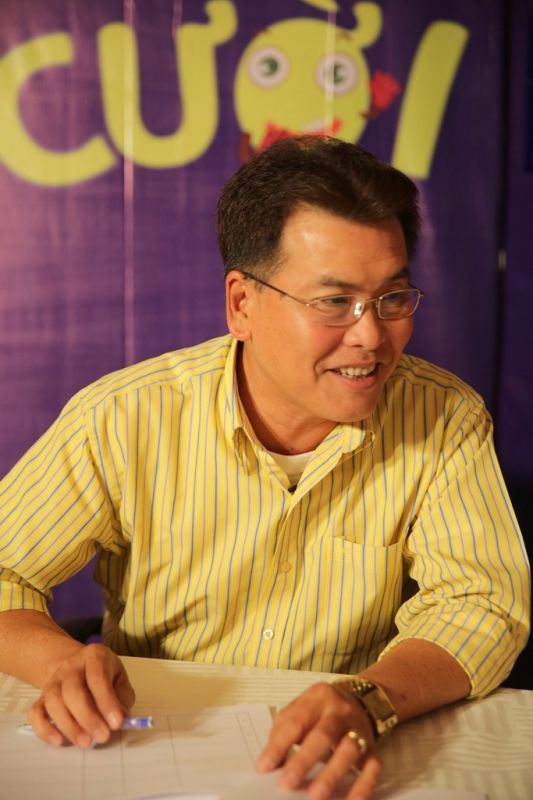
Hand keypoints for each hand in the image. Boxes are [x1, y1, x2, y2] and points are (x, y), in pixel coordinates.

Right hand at [27, 643, 134, 747]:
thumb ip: (122, 699)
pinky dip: (45, 729)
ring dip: (69, 726)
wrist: (77, 665)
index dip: (107, 702)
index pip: (97, 678)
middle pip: (72, 691)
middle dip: (88, 717)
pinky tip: (59, 741)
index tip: (116, 724)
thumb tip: (118, 721)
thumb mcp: (120, 680)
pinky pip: (36, 713)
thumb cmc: (103, 676)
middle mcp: (70, 666)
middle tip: (102, 737)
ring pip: (53, 702)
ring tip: (85, 742)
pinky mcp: (41, 697)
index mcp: (94, 657)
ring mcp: (53, 681)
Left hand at [257, 682, 381, 799]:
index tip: (264, 767)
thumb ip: (283, 732)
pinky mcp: (373, 748)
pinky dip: (364, 785)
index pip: (295, 722)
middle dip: (304, 761)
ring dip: (332, 773)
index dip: (278, 746)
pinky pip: (372, 767)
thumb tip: (268, 764)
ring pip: (349, 749)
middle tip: (287, 783)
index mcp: (317, 698)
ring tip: (316, 795)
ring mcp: (359, 729)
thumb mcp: (300, 710)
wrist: (359, 700)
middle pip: (323, 735)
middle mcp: (340, 711)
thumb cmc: (321, 711)